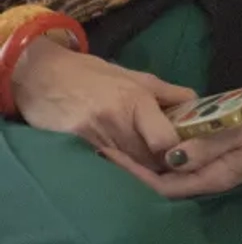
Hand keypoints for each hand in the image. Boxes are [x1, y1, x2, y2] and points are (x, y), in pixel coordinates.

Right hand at [11, 38, 194, 169]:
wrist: (42, 77)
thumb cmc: (93, 74)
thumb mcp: (135, 76)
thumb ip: (167, 92)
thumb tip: (197, 103)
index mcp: (136, 100)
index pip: (165, 140)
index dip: (177, 151)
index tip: (183, 152)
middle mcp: (115, 121)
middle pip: (148, 160)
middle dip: (161, 164)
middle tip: (168, 162)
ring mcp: (93, 138)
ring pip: (128, 167)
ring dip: (140, 168)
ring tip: (146, 162)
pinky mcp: (74, 149)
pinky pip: (104, 167)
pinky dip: (116, 168)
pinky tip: (120, 163)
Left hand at [99, 98, 241, 197]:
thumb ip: (212, 143)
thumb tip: (172, 156)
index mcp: (214, 176)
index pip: (162, 185)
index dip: (132, 173)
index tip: (108, 153)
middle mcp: (207, 180)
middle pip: (159, 183)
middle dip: (130, 169)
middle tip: (102, 146)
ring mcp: (210, 171)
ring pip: (168, 175)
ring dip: (142, 162)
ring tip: (116, 142)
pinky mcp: (213, 160)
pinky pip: (179, 164)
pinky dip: (159, 155)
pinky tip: (148, 139)